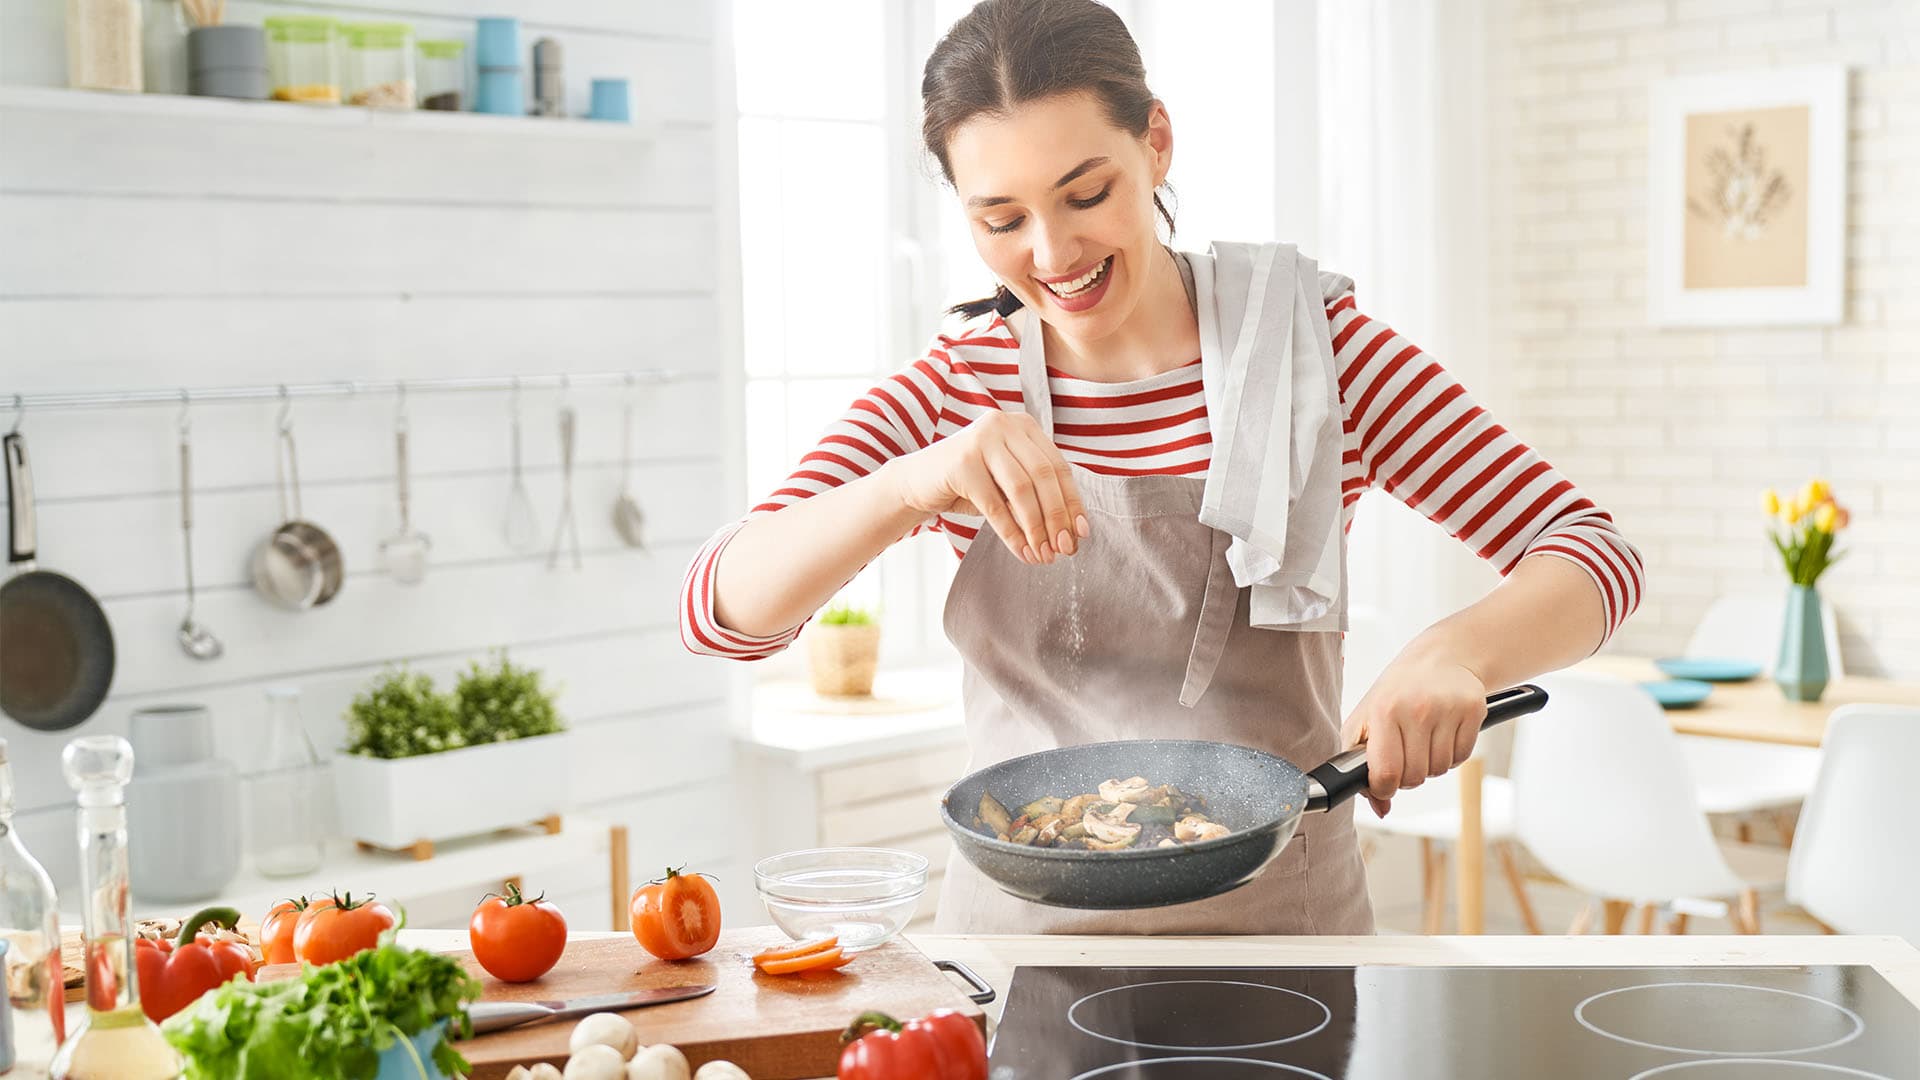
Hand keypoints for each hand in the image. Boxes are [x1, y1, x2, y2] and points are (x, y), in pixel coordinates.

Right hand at [883, 410, 1088, 564]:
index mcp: (1023, 426)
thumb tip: (1074, 532)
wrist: (919, 482)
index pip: (1058, 466)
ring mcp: (981, 440)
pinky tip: (1021, 552)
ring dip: (1036, 528)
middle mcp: (1003, 425)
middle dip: (1057, 518)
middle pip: (1043, 476)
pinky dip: (1012, 533)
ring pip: (1022, 490)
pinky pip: (995, 505)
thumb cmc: (971, 484)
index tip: (1081, 533)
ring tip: (1043, 556)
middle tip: (1064, 550)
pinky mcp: (961, 463)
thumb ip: (1038, 494)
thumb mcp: (1009, 483)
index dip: (1072, 502)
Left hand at [1340, 655, 1488, 817]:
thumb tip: (1380, 807)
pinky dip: (1451, 755)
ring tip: (1422, 740)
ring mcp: (1447, 710)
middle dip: (1406, 775)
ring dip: (1429, 764)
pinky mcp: (1473, 711)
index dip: (1383, 788)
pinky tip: (1442, 734)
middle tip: (1404, 754)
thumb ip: (1360, 764)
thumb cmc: (1398, 691)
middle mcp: (1417, 710)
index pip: (1386, 773)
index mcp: (1384, 710)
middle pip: (1414, 777)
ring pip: (1438, 770)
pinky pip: (1461, 759)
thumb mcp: (1367, 718)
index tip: (1383, 784)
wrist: (1440, 657)